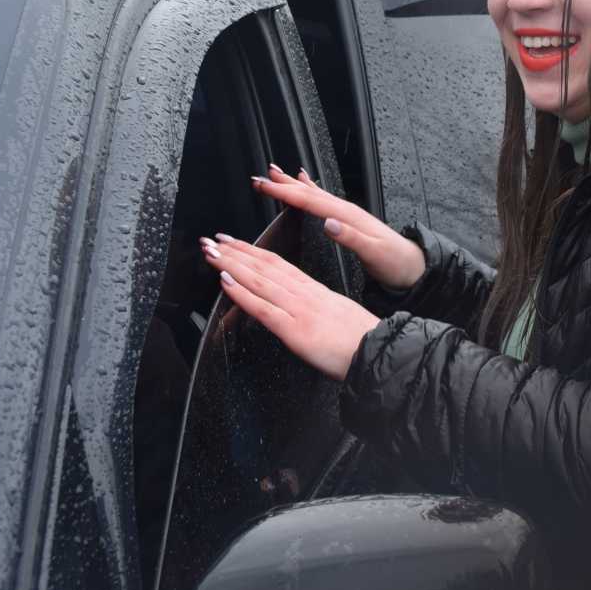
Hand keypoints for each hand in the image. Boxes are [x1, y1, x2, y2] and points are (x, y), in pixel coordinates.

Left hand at [202, 235, 381, 380]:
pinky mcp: (295, 329)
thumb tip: (297, 308)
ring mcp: (298, 309)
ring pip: (258, 281)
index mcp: (314, 290)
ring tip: (211, 252)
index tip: (234, 242)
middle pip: (264, 266)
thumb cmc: (360, 339)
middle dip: (235, 251)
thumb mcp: (336, 313)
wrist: (378, 350)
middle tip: (212, 239)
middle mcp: (304, 294)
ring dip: (231, 264)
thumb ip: (315, 306)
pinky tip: (225, 281)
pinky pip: (263, 308)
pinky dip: (242, 293)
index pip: (278, 264)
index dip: (253, 251)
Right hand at [252, 166, 424, 291]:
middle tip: (258, 178)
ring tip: (274, 173)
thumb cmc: (395, 263)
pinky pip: (323, 199)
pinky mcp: (348, 219)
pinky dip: (309, 189)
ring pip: (314, 193)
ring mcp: (347, 213)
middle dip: (282, 185)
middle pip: (309, 193)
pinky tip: (303, 183)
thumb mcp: (374, 254)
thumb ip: (351, 238)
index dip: (285, 193)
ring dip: (292, 184)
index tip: (264, 186)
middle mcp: (346, 210)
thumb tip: (329, 223)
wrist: (413, 266)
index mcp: (348, 217)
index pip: (310, 201)